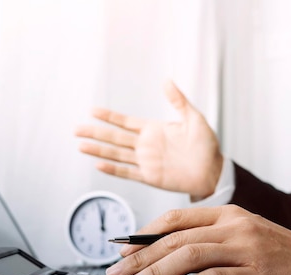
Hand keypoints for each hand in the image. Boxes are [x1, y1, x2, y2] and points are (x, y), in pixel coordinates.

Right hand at [75, 80, 223, 199]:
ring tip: (81, 145)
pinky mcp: (151, 177)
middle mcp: (147, 146)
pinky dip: (114, 169)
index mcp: (154, 130)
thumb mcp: (194, 118)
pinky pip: (129, 173)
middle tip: (76, 129)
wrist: (213, 171)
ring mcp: (147, 162)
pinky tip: (99, 164)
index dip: (109, 117)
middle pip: (115, 138)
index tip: (92, 110)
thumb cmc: (207, 146)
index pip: (126, 122)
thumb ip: (178, 101)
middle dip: (96, 133)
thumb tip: (167, 81)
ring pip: (117, 155)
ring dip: (99, 150)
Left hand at [105, 205, 290, 274]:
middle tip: (115, 273)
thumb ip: (213, 240)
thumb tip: (173, 255)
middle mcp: (233, 226)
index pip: (176, 218)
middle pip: (174, 238)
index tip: (123, 249)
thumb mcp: (244, 236)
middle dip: (139, 257)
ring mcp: (244, 248)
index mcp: (228, 214)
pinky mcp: (254, 273)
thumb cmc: (283, 254)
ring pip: (187, 255)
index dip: (144, 234)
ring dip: (152, 274)